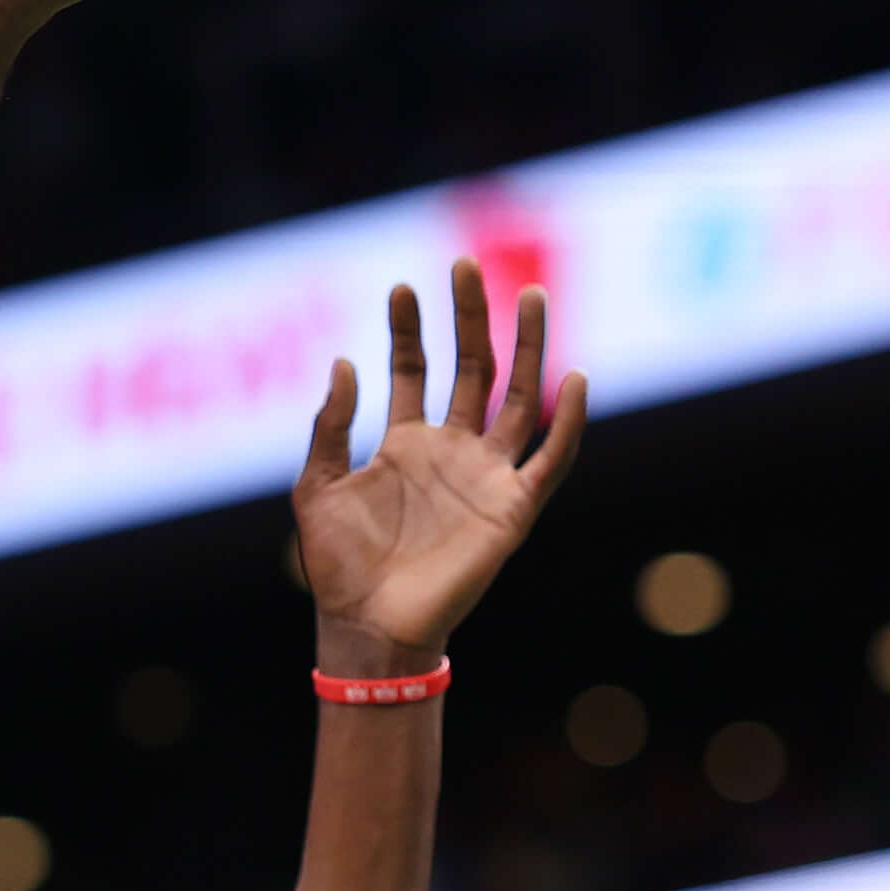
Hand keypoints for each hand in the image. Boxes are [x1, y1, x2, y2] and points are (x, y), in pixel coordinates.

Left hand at [291, 262, 589, 673]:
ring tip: (528, 295)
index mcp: (405, 445)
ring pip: (516, 398)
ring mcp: (485, 477)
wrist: (370, 627)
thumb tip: (344, 362)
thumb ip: (330, 425)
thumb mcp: (316, 485)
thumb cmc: (339, 567)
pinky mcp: (513, 508)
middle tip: (465, 264)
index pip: (415, 370)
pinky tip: (573, 377)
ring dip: (525, 348)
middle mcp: (451, 453)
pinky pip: (551, 458)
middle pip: (471, 369)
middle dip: (469, 317)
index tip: (402, 286)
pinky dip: (567, 421)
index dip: (409, 329)